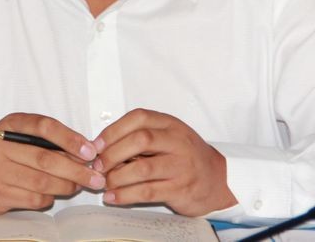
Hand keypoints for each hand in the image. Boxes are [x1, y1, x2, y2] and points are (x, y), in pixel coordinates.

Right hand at [0, 113, 104, 213]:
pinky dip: (49, 197)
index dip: (69, 139)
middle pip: (46, 160)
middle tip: (95, 177)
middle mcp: (0, 147)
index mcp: (10, 124)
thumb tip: (84, 152)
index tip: (90, 150)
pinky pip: (34, 199)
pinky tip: (53, 193)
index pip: (44, 127)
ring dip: (67, 185)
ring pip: (42, 183)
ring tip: (79, 184)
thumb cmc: (5, 152)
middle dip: (76, 170)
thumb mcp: (21, 135)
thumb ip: (49, 139)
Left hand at [94, 108, 236, 215]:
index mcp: (170, 124)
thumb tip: (103, 147)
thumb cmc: (186, 157)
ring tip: (103, 183)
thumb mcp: (168, 137)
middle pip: (140, 139)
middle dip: (113, 153)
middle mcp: (177, 142)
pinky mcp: (180, 189)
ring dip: (117, 177)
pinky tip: (113, 197)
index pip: (139, 118)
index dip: (113, 130)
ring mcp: (180, 166)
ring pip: (143, 168)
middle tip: (98, 165)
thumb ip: (141, 137)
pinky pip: (147, 192)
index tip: (96, 144)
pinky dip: (125, 195)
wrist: (218, 180)